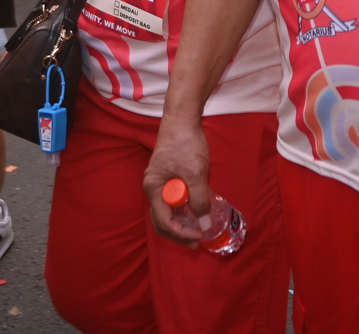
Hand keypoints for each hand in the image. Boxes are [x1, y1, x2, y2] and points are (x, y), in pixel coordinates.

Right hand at [144, 114, 213, 244]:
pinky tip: (197, 210)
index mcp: (153, 188)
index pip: (164, 222)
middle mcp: (153, 188)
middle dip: (179, 233)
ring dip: (183, 222)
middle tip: (198, 240)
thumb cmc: (185, 143)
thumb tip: (205, 225)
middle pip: (163, 220)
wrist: (183, 117)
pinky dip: (184, 209)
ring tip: (199, 228)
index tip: (199, 235)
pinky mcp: (168, 176)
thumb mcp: (195, 172)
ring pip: (169, 211)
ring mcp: (160, 182)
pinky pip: (174, 200)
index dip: (181, 233)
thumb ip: (199, 200)